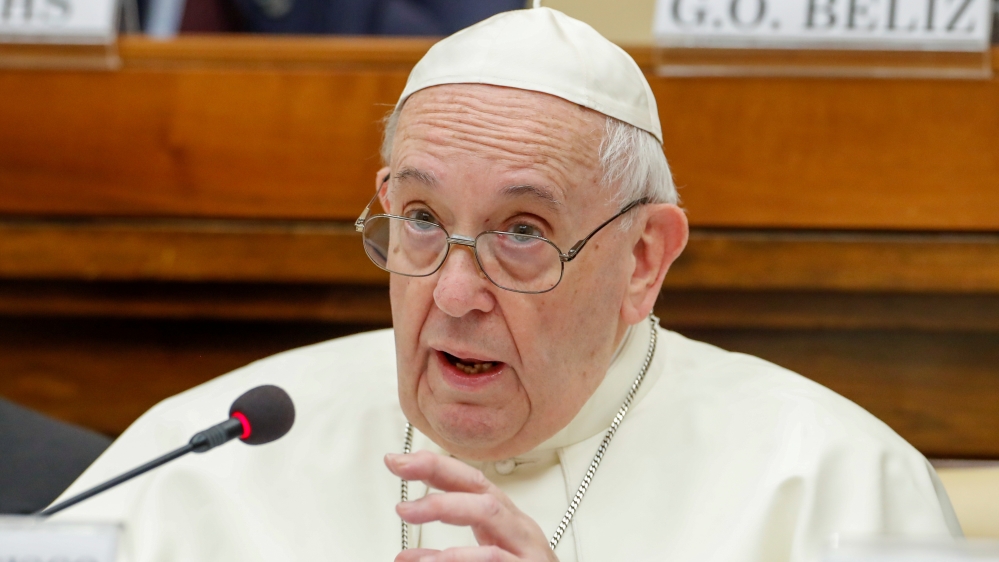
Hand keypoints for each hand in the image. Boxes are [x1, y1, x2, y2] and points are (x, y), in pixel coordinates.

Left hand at [385, 450, 558, 561]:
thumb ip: (442, 558)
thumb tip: (405, 557)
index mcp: (504, 521)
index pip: (469, 481)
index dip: (434, 466)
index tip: (397, 461)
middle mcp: (517, 527)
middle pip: (479, 485)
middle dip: (438, 471)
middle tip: (400, 469)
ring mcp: (527, 547)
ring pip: (489, 511)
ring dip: (445, 506)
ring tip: (407, 511)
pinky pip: (495, 558)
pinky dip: (463, 557)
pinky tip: (436, 559)